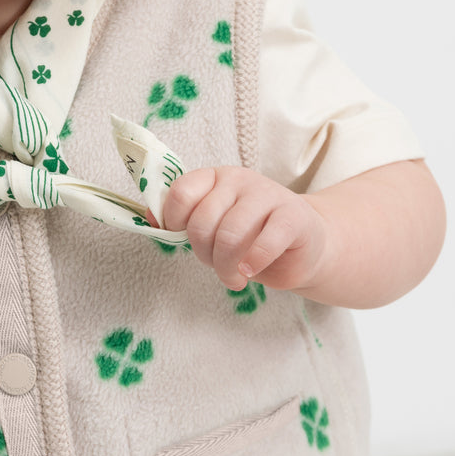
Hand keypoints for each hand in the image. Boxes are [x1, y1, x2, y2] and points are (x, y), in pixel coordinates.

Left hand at [161, 167, 329, 293]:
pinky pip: (264, 243)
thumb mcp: (214, 227)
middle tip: (217, 266)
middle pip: (203, 221)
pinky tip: (250, 270)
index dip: (174, 223)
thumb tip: (150, 218)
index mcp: (215, 178)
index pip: (181, 192)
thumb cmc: (252, 237)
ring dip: (226, 267)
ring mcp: (269, 195)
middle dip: (204, 254)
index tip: (185, 241)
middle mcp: (240, 180)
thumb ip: (184, 222)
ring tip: (234, 278)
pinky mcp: (294, 216)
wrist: (304, 245)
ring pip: (230, 235)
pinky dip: (252, 263)